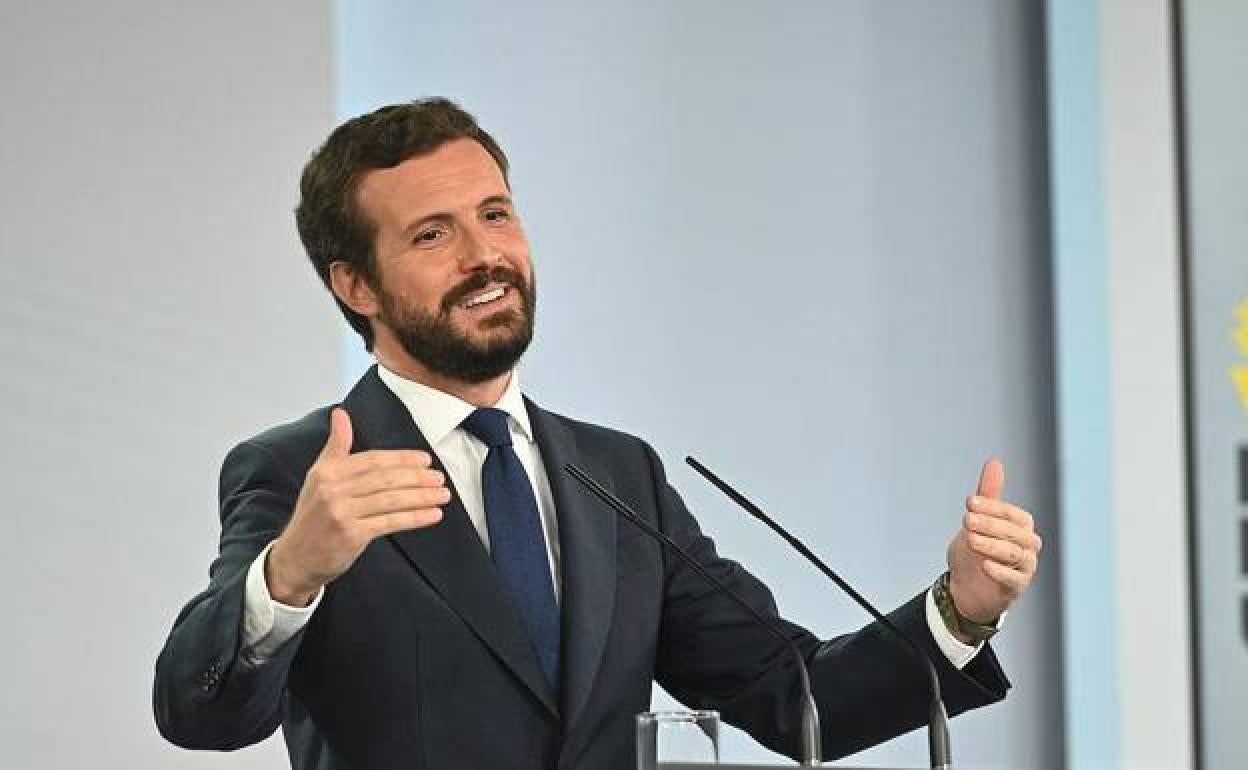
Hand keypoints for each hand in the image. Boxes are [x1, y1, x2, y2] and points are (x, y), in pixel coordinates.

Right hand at [265, 407, 449, 605]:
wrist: (296, 557)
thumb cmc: (313, 516)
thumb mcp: (318, 476)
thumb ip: (336, 446)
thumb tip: (341, 413)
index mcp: (328, 472)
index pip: (373, 460)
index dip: (402, 459)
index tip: (425, 460)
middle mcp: (333, 490)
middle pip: (385, 479)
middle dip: (417, 478)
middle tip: (440, 478)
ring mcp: (342, 513)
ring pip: (391, 500)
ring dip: (422, 497)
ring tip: (442, 495)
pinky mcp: (352, 535)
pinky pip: (391, 522)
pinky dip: (415, 518)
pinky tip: (433, 514)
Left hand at [945, 458, 1040, 624]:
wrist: (966, 587)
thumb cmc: (975, 550)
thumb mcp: (978, 520)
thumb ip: (988, 494)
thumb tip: (994, 461)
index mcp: (1021, 527)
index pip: (1013, 514)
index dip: (992, 507)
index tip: (969, 502)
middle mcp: (1028, 546)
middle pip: (1015, 533)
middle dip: (990, 525)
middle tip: (966, 520)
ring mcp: (1025, 568)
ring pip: (1014, 554)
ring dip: (992, 546)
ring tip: (970, 540)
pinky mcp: (1016, 588)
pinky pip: (1014, 580)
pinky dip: (1000, 572)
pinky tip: (984, 565)